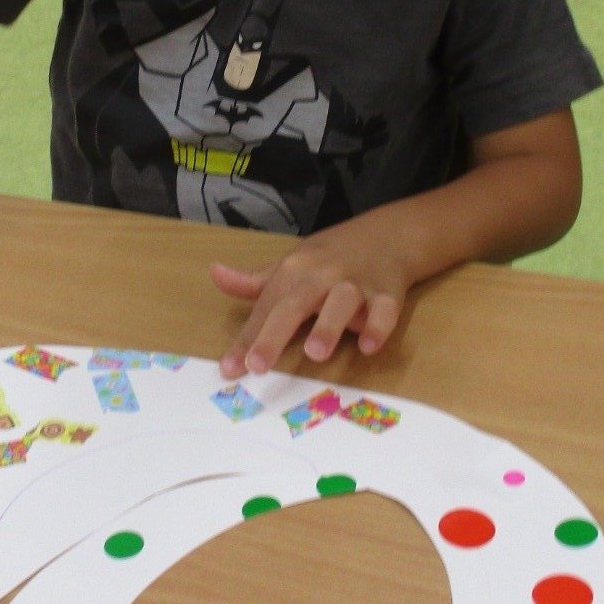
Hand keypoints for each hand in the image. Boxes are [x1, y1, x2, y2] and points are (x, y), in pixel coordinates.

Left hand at [212, 231, 406, 379]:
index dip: (247, 338)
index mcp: (295, 270)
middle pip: (295, 303)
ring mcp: (357, 283)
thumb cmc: (331, 258)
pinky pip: (385, 310)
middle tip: (257, 365)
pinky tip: (369, 346)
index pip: (266, 307)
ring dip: (329, 326)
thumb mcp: (292, 264)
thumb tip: (214, 275)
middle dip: (274, 334)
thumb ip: (256, 281)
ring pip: (342, 302)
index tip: (229, 369)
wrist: (389, 234)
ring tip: (315, 354)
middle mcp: (323, 275)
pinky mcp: (388, 293)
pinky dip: (378, 326)